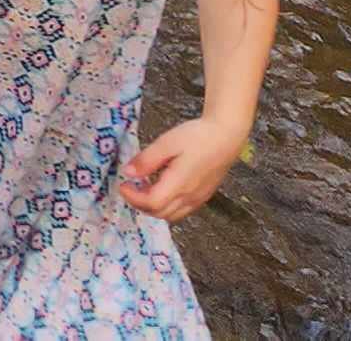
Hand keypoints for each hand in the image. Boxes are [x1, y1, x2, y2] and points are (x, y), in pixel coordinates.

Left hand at [116, 118, 244, 221]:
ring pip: (171, 215)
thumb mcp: (167, 143)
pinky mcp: (204, 196)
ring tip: (145, 188)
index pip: (151, 203)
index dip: (133, 197)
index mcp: (179, 184)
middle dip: (140, 204)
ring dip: (154, 207)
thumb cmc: (198, 136)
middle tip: (130, 187)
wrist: (227, 135)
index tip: (123, 185)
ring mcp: (198, 198)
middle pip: (159, 213)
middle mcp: (189, 197)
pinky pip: (182, 210)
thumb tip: (128, 172)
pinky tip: (163, 188)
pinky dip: (167, 206)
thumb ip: (147, 160)